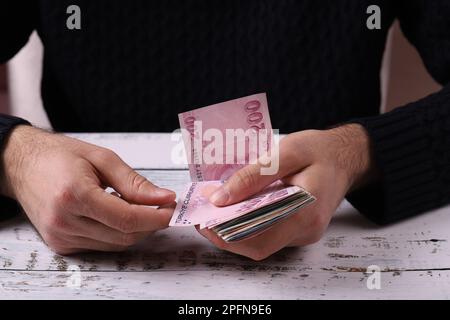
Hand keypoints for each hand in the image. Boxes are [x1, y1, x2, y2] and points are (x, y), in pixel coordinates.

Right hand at [0, 126, 175, 254]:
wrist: (22, 165)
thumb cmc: (60, 156)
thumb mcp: (102, 158)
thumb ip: (135, 183)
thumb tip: (164, 198)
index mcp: (74, 194)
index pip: (127, 218)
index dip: (155, 217)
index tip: (172, 208)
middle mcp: (64, 220)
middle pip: (124, 235)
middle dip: (150, 224)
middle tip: (163, 207)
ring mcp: (60, 236)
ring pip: (116, 244)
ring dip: (136, 230)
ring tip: (141, 208)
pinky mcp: (60, 244)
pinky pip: (102, 245)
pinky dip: (117, 233)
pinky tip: (118, 214)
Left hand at [198, 124, 375, 260]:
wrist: (345, 156)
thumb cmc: (319, 151)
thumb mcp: (287, 152)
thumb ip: (254, 175)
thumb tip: (220, 198)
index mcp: (305, 213)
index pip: (259, 240)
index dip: (226, 236)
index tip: (204, 218)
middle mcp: (305, 231)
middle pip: (256, 246)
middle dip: (224, 234)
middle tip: (203, 212)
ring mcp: (303, 233)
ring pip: (260, 242)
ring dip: (233, 229)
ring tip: (214, 207)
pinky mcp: (298, 228)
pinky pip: (268, 233)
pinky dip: (247, 224)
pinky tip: (235, 206)